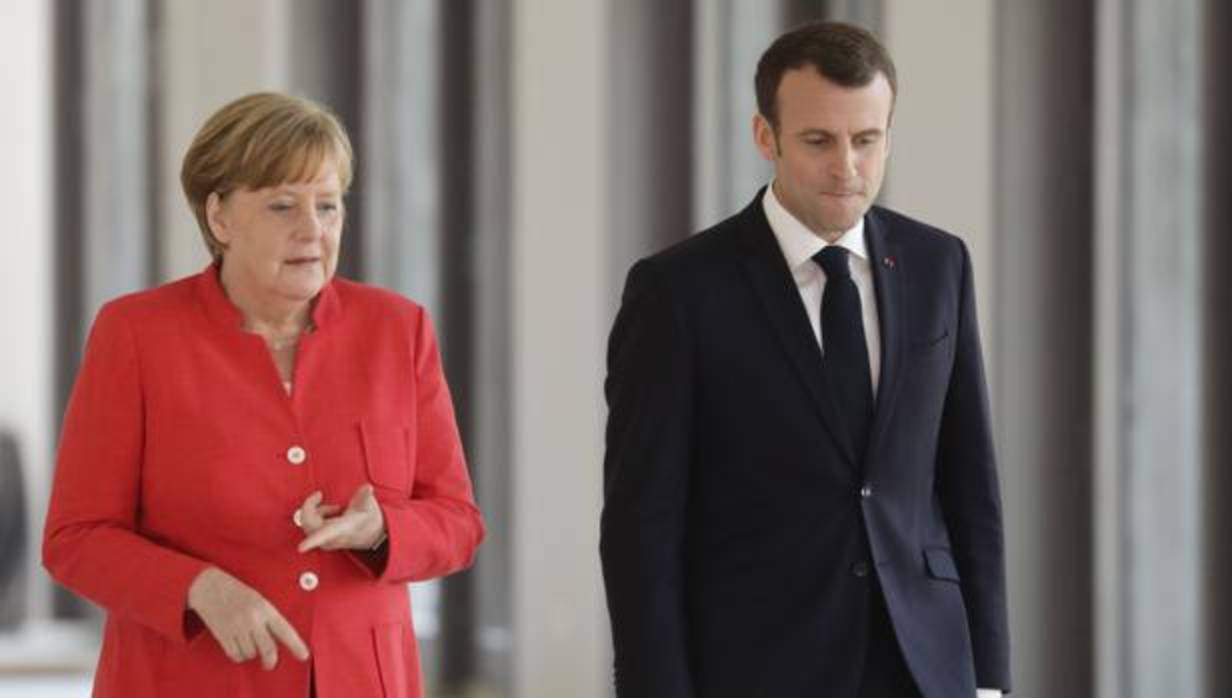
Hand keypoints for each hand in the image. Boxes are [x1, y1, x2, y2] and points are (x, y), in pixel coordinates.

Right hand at [186, 567, 308, 669]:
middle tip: (269, 664)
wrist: (210, 586)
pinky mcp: (224, 635)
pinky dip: (237, 655)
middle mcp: (253, 619)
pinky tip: (237, 648)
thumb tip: (277, 638)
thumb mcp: (258, 599)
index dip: (296, 645)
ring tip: (247, 644)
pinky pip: (235, 654)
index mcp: (265, 608)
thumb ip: (267, 617)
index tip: (304, 655)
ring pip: (250, 653)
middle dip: (270, 660)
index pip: (285, 630)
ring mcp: (238, 628)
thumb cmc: (235, 592)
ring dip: (250, 654)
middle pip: (268, 649)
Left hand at [297, 484, 386, 552]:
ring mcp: (326, 539)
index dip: (312, 541)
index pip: (325, 535)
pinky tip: (330, 512)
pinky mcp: (322, 538)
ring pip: (307, 524)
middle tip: (319, 495)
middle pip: (308, 524)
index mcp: (342, 530)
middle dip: (310, 506)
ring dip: (316, 510)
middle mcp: (331, 538)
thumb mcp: (370, 507)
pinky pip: (309, 526)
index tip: (301, 547)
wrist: (372, 534)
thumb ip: (366, 496)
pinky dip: (317, 514)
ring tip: (334, 507)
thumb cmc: (369, 521)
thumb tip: (368, 488)